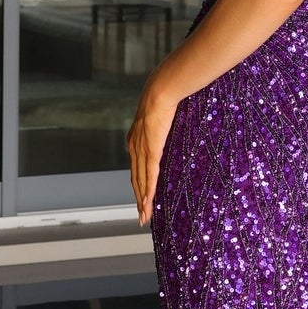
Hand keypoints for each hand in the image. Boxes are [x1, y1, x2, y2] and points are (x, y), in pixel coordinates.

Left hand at [127, 71, 180, 227]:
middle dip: (138, 199)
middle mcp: (134, 148)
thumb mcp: (162, 115)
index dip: (138, 185)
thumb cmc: (164, 98)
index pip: (136, 168)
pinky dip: (148, 192)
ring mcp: (141, 150)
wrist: (160, 91)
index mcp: (136, 140)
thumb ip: (164, 125)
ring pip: (141, 182)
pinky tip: (148, 203)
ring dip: (143, 201)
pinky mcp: (151, 151)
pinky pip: (149, 176)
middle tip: (141, 216)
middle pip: (136, 180)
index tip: (141, 198)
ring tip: (144, 217)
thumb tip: (173, 125)